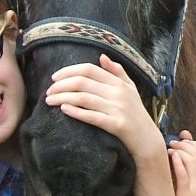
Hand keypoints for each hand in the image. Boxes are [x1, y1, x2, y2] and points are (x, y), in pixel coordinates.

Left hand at [45, 55, 163, 163]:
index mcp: (119, 83)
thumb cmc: (136, 113)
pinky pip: (92, 116)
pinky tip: (64, 109)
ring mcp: (117, 109)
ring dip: (62, 97)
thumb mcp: (130, 88)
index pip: (89, 69)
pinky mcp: (116, 125)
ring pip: (83, 98)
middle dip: (60, 85)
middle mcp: (118, 93)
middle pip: (82, 82)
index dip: (68, 71)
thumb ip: (117, 71)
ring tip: (49, 101)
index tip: (54, 77)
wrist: (147, 139)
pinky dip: (76, 112)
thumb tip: (102, 56)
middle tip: (48, 91)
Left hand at [168, 132, 195, 195]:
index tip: (187, 139)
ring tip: (170, 146)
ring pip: (191, 159)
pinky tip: (171, 155)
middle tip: (175, 141)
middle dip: (186, 144)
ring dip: (180, 149)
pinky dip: (177, 160)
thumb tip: (193, 180)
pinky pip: (183, 172)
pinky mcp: (188, 193)